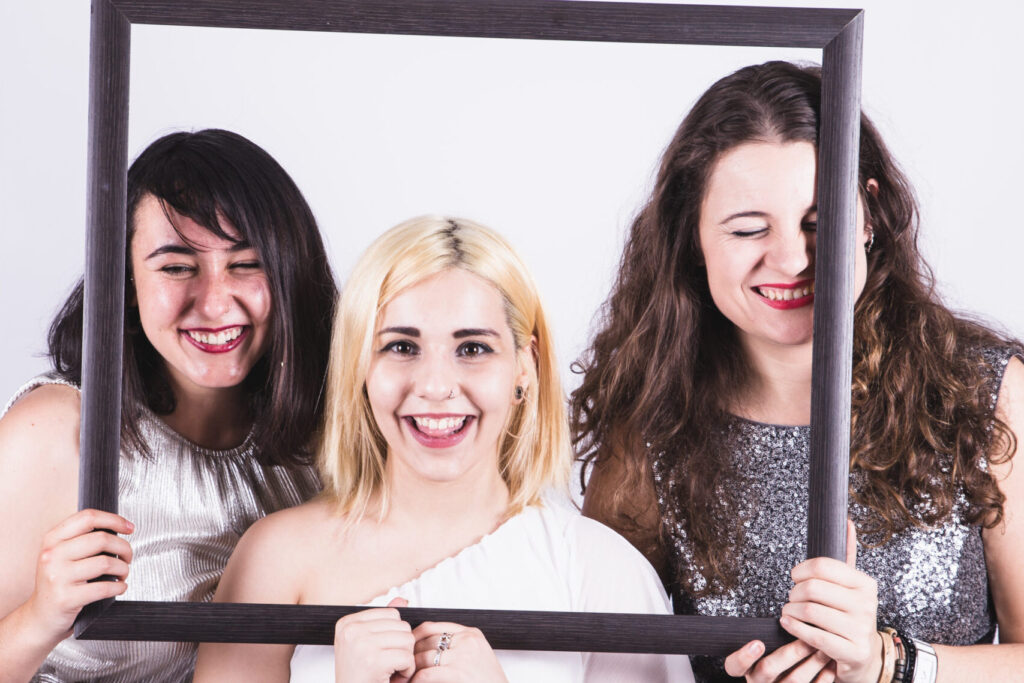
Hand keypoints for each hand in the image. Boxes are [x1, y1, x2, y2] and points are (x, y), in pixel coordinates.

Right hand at [23, 509, 132, 640]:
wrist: (40, 618)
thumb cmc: (57, 584)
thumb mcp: (61, 555)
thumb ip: (82, 539)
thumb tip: (118, 527)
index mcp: (52, 539)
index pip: (88, 517)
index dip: (114, 519)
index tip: (128, 527)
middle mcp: (52, 555)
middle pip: (102, 539)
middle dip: (124, 548)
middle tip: (128, 556)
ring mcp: (57, 577)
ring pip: (106, 563)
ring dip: (123, 569)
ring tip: (122, 573)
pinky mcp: (66, 598)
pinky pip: (104, 588)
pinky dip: (119, 587)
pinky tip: (119, 587)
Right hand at [334, 598, 414, 682]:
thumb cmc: (360, 678)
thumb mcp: (368, 645)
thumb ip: (383, 622)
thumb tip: (403, 600)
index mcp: (347, 622)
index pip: (392, 614)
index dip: (394, 636)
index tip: (379, 652)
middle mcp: (351, 630)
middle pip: (402, 625)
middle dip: (401, 647)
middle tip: (387, 664)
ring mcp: (361, 643)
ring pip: (407, 640)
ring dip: (405, 659)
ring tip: (389, 670)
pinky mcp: (373, 660)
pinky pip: (407, 657)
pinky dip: (407, 671)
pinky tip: (392, 677)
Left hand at [409, 621, 506, 682]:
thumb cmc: (487, 681)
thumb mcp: (475, 656)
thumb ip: (456, 648)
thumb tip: (425, 647)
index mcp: (471, 634)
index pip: (433, 627)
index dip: (415, 636)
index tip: (407, 646)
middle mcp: (467, 641)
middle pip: (426, 642)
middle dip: (411, 655)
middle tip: (403, 665)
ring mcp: (463, 656)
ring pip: (424, 657)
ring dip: (411, 669)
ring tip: (405, 676)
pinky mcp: (459, 673)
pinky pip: (427, 673)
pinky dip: (416, 679)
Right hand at [724, 637, 835, 681]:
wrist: (789, 678)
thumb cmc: (777, 653)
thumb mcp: (765, 642)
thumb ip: (766, 631)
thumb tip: (785, 603)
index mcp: (746, 667)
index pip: (734, 665)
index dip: (743, 656)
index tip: (758, 643)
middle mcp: (759, 680)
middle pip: (768, 670)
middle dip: (789, 653)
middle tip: (806, 638)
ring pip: (794, 681)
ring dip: (811, 663)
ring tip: (825, 647)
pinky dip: (824, 677)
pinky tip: (832, 663)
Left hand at [778, 520, 880, 682]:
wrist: (864, 656)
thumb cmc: (849, 616)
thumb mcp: (849, 586)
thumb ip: (846, 554)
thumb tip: (846, 521)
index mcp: (865, 583)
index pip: (822, 566)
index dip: (800, 570)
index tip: (795, 576)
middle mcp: (867, 604)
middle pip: (812, 588)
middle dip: (793, 592)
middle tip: (791, 597)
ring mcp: (861, 629)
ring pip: (809, 611)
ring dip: (790, 611)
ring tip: (789, 611)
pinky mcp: (852, 651)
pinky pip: (813, 635)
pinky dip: (794, 628)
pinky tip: (788, 623)